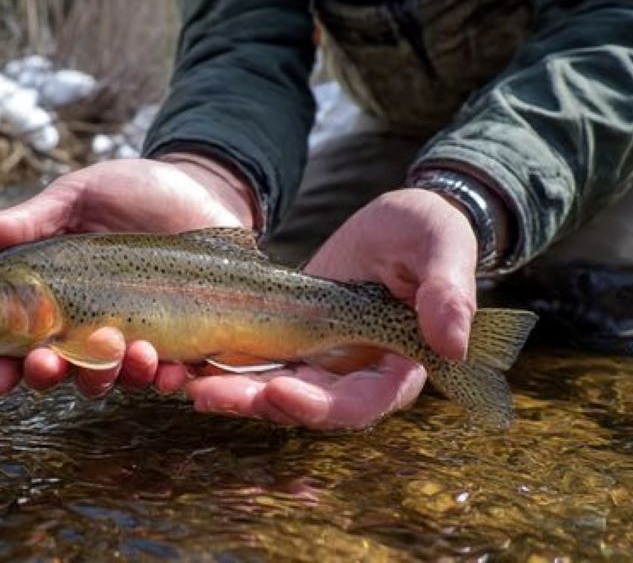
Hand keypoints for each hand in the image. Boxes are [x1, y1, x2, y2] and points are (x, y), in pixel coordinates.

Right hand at [0, 155, 256, 397]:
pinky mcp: (178, 344)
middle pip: (52, 372)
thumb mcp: (73, 200)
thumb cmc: (132, 192)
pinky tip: (165, 364)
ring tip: (119, 347)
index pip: (9, 345)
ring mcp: (131, 340)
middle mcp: (83, 329)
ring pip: (106, 379)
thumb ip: (17, 225)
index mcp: (47, 301)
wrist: (204, 186)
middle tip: (44, 362)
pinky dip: (162, 377)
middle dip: (45, 375)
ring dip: (104, 375)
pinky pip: (165, 376)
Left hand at [185, 188, 477, 428]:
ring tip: (180, 377)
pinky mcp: (286, 341)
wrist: (395, 225)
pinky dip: (218, 362)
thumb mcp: (442, 248)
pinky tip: (181, 355)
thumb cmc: (427, 234)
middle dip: (252, 401)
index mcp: (396, 369)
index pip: (358, 404)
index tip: (281, 392)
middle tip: (204, 392)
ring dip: (226, 388)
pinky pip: (250, 360)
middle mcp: (351, 377)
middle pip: (300, 405)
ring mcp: (316, 362)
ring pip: (267, 388)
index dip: (319, 407)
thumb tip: (452, 346)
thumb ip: (449, 293)